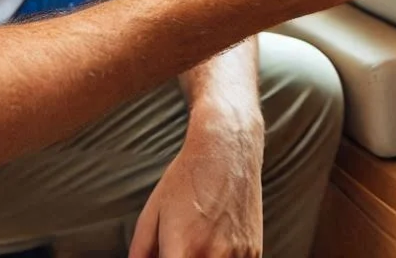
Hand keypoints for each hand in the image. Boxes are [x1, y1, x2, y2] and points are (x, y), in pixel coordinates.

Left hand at [127, 117, 262, 257]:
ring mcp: (237, 256)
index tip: (167, 257)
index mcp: (183, 249)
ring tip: (199, 242)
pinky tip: (216, 243)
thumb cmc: (190, 176)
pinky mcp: (254, 252)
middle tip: (180, 250)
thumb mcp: (153, 210)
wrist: (226, 148)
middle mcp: (213, 256)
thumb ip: (140, 250)